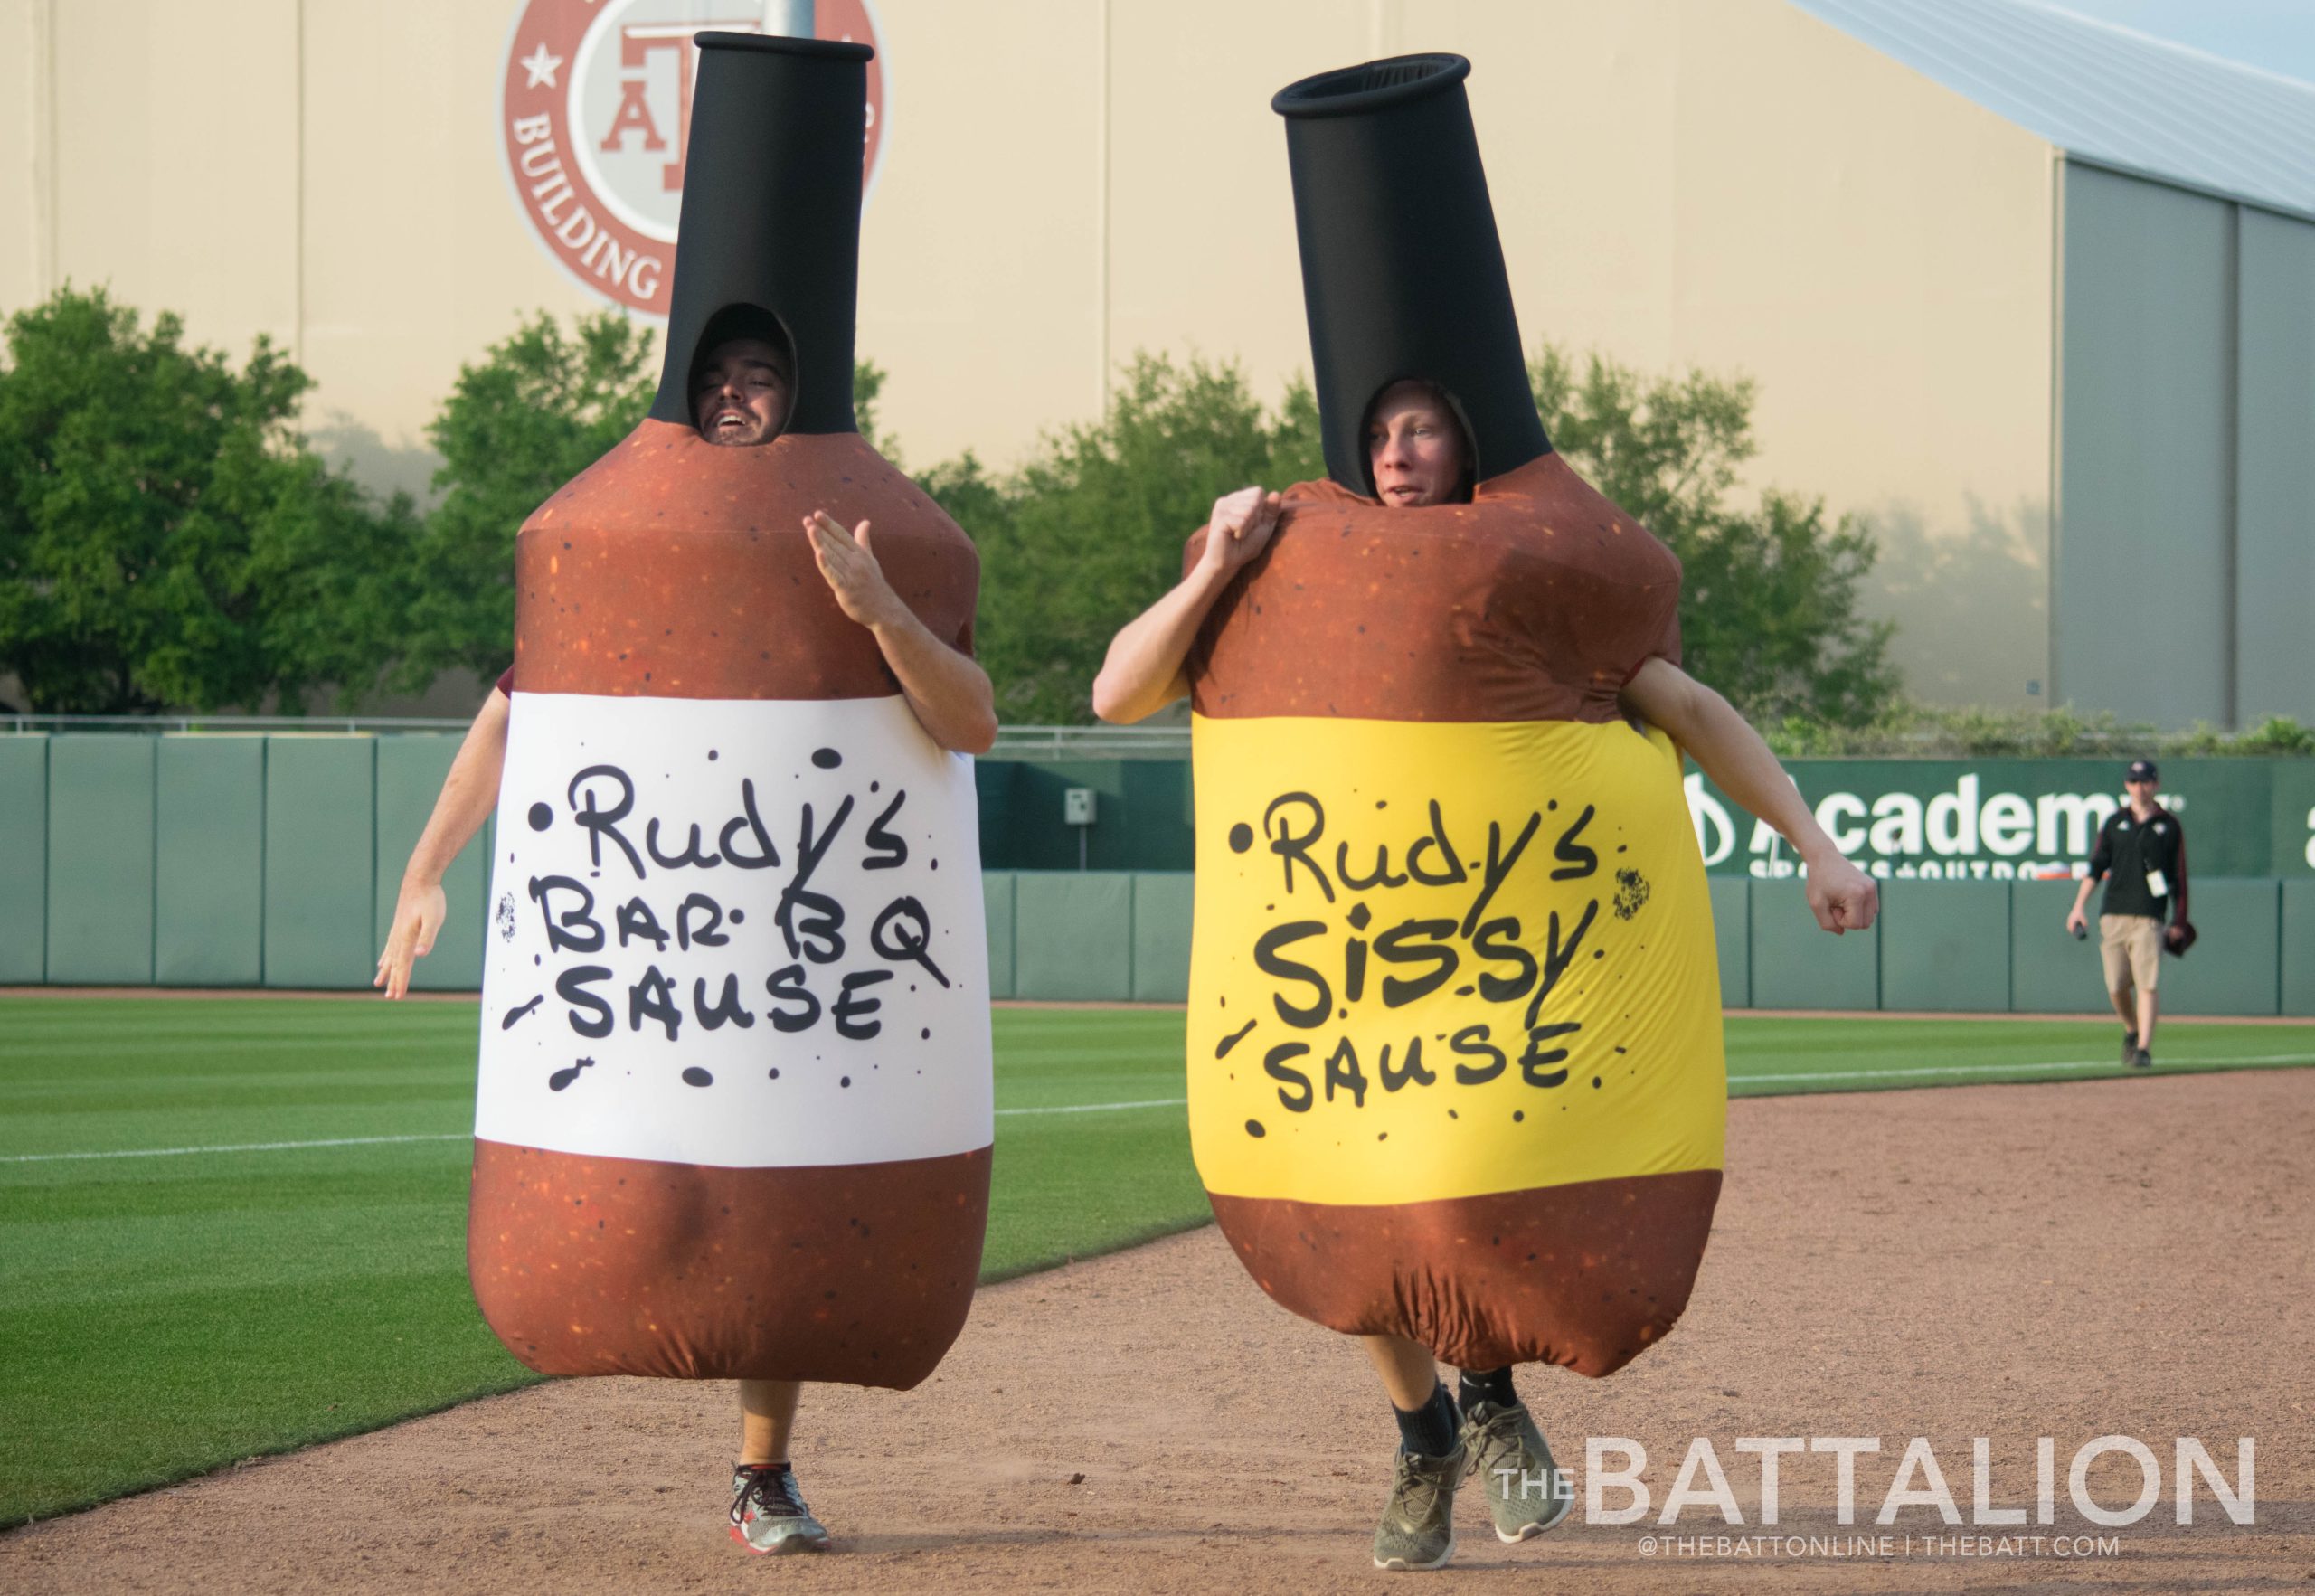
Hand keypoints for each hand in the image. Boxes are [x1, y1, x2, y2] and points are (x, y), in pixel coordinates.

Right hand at [375, 879, 447, 999]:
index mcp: (407, 938)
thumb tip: (419, 955)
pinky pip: (390, 946)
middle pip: (395, 964)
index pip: (403, 965)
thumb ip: (427, 937)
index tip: (397, 996)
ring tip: (379, 983)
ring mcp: (397, 931)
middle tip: (390, 997)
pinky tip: (382, 962)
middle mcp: (399, 937)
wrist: (420, 879)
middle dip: (393, 981)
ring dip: (386, 971)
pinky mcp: (399, 925)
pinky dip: (386, 957)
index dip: (400, 982)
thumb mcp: (434, 918)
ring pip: (390, 956)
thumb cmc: (430, 898)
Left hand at [804, 511, 904, 629]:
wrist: (885, 609)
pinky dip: (826, 564)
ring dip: (821, 542)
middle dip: (820, 531)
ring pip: (832, 556)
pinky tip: (819, 554)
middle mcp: (855, 562)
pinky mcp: (846, 588)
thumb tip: (865, 522)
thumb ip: (863, 540)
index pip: (842, 536)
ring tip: (810, 529)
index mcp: (860, 554)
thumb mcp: (870, 559)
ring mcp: (851, 575)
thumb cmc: (874, 585)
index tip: (818, 514)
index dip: (830, 525)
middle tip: (807, 519)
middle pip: (835, 544)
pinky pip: (834, 575)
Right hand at [1197, 486, 1282, 578]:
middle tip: (1244, 531)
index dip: (1261, 510)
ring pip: (1249, 509)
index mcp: (1237, 499)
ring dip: (1248, 527)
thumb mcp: (1264, 527)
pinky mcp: (1219, 517)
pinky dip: (1241, 532)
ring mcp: (1221, 507)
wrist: (1229, 563)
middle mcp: (1227, 500)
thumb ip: (1271, 510)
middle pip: (1255, 499)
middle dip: (1255, 519)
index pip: (1258, 492)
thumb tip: (1276, 493)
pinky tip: (1232, 537)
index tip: (1252, 524)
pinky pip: (1241, 521)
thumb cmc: (1246, 546)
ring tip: (1238, 534)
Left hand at [1803, 853, 1878, 933]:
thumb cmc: (1818, 880)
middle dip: (1848, 919)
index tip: (1831, 906)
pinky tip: (1846, 898)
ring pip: (1870, 917)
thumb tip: (1841, 932)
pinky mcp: (1872, 886)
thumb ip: (1827, 923)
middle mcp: (1869, 891)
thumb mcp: (1816, 904)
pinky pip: (1871, 909)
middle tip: (1835, 904)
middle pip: (1865, 923)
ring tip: (1840, 900)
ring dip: (1854, 914)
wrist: (1824, 857)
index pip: (1855, 924)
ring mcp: (1873, 887)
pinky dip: (1859, 909)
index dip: (1840, 920)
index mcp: (1857, 895)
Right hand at [2066, 907, 2087, 936]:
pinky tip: (2071, 926)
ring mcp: (2069, 918)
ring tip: (2072, 931)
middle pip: (2069, 927)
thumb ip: (2085, 924)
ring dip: (2069, 928)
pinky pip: (2068, 922)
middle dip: (2070, 930)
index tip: (2074, 934)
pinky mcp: (2069, 917)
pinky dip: (2069, 925)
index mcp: (2073, 921)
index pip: (2071, 928)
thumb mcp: (2084, 919)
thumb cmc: (2081, 913)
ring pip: (2068, 925)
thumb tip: (2086, 928)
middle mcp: (2070, 920)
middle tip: (2073, 933)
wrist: (2078, 907)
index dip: (2072, 932)